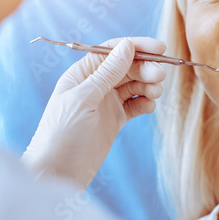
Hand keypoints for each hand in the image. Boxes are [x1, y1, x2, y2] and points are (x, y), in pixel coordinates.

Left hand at [21, 37, 165, 188]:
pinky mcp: (116, 120)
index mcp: (83, 74)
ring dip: (148, 85)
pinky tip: (149, 107)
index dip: (137, 46)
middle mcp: (96, 85)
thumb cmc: (62, 133)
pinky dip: (145, 103)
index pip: (113, 51)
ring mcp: (107, 102)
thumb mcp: (85, 99)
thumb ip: (107, 72)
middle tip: (160, 76)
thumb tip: (127, 46)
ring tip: (156, 93)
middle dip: (146, 68)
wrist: (58, 173)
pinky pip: (136, 105)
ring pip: (134, 85)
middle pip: (127, 67)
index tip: (160, 48)